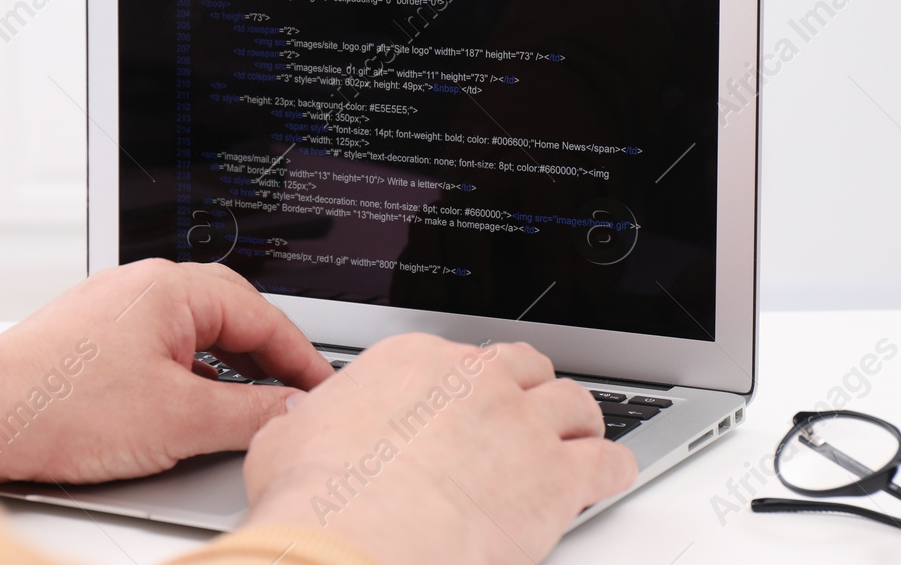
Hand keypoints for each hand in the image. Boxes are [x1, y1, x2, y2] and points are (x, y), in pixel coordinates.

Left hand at [0, 259, 333, 482]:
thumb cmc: (61, 407)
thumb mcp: (181, 419)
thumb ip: (250, 413)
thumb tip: (291, 410)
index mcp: (174, 288)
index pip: (263, 317)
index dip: (302, 359)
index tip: (323, 389)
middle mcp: (146, 286)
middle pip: (232, 316)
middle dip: (268, 358)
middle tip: (295, 397)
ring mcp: (117, 307)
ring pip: (195, 332)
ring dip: (226, 368)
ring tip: (247, 408)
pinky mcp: (95, 334)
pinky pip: (162, 345)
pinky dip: (189, 374)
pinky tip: (190, 409)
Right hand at [240, 333, 636, 564]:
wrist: (351, 544)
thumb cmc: (317, 501)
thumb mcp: (287, 440)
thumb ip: (306, 421)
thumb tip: (297, 420)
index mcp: (412, 363)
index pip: (457, 357)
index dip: (468, 385)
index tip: (467, 403)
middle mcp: (472, 381)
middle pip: (523, 367)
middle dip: (529, 389)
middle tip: (527, 413)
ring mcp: (519, 424)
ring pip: (574, 403)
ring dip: (578, 421)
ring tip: (578, 438)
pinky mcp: (555, 477)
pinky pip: (608, 461)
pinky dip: (613, 468)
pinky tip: (609, 476)